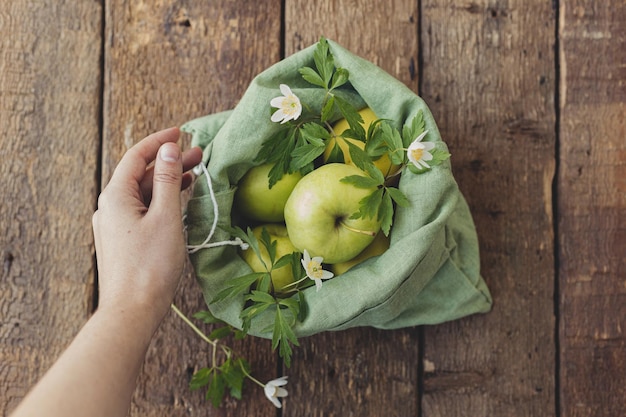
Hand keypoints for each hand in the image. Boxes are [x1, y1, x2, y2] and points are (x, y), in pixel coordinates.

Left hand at [92, 127, 202, 328]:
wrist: (132, 311)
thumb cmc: (150, 266)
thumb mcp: (165, 217)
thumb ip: (168, 181)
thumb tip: (169, 151)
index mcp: (115, 197)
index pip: (136, 156)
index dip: (159, 141)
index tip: (181, 131)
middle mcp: (110, 207)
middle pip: (141, 175)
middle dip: (169, 162)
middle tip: (198, 153)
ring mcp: (115, 225)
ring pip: (143, 194)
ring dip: (167, 182)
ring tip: (194, 174)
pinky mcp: (123, 240)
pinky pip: (142, 210)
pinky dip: (161, 200)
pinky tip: (178, 200)